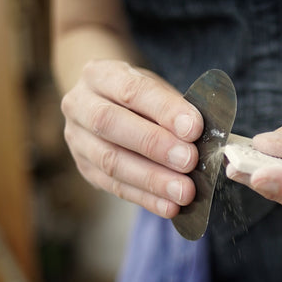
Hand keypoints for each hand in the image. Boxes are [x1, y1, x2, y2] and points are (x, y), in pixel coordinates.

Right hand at [61, 59, 202, 217]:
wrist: (106, 102)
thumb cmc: (140, 96)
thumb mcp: (156, 89)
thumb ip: (175, 109)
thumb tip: (203, 136)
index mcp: (100, 74)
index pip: (132, 90)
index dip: (164, 110)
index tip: (194, 128)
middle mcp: (79, 104)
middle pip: (111, 124)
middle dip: (154, 145)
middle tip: (189, 161)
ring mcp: (77, 139)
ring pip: (110, 161)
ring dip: (152, 179)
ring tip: (184, 191)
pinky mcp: (85, 169)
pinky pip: (115, 187)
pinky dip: (146, 199)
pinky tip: (170, 207)